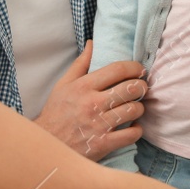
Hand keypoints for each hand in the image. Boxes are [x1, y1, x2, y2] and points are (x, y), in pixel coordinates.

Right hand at [34, 41, 147, 159]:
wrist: (47, 144)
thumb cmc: (56, 112)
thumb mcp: (63, 84)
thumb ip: (80, 64)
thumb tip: (92, 43)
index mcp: (84, 86)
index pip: (117, 70)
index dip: (134, 67)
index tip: (139, 70)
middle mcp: (92, 103)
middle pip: (131, 88)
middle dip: (141, 86)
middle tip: (141, 89)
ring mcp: (99, 124)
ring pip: (134, 110)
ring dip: (139, 108)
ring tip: (135, 108)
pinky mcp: (103, 144)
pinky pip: (131, 134)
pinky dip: (137, 130)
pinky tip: (132, 127)